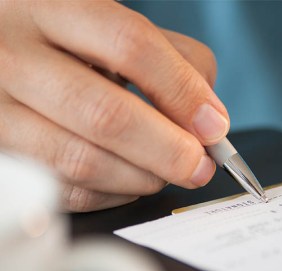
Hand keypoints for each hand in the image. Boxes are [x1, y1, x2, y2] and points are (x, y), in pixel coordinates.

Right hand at [0, 1, 228, 210]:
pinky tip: (130, 182)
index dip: (182, 92)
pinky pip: (67, 192)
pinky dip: (113, 195)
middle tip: (199, 167)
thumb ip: (169, 58)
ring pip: (84, 162)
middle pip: (107, 115)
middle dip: (169, 151)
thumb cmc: (61, 49)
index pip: (130, 46)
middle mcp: (13, 57)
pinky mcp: (3, 160)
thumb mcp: (109, 30)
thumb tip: (209, 118)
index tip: (214, 127)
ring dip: (143, 177)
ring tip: (165, 173)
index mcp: (49, 7)